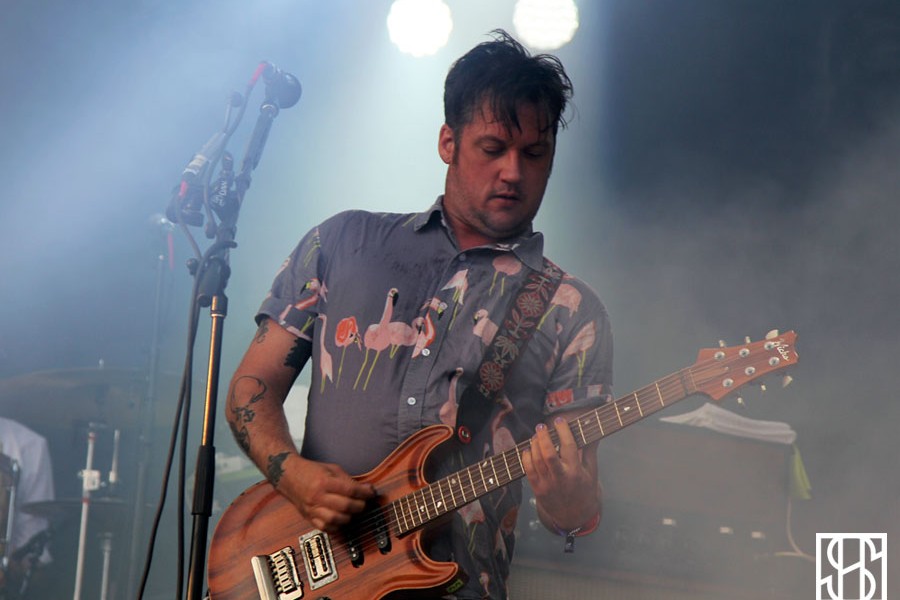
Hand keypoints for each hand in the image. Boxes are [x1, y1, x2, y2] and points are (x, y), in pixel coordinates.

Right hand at [277, 454, 375, 532]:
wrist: (288, 476)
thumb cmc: (311, 471)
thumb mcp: (332, 469)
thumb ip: (348, 480)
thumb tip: (366, 490)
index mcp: (324, 481)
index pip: (350, 490)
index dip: (364, 493)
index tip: (371, 493)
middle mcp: (317, 496)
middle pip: (345, 506)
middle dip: (360, 505)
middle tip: (365, 502)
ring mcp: (312, 509)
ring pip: (336, 519)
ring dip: (349, 517)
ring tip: (353, 511)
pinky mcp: (308, 517)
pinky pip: (325, 528)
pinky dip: (337, 526)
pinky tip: (342, 519)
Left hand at [522, 416, 599, 530]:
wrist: (574, 516)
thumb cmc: (585, 491)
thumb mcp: (591, 472)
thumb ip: (590, 451)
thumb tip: (594, 432)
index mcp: (576, 472)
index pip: (569, 447)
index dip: (563, 431)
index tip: (560, 421)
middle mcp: (561, 478)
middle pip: (549, 454)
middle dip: (543, 437)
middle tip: (541, 426)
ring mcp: (548, 484)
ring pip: (537, 461)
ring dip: (534, 445)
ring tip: (535, 436)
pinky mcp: (538, 490)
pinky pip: (528, 471)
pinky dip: (526, 458)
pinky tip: (529, 450)